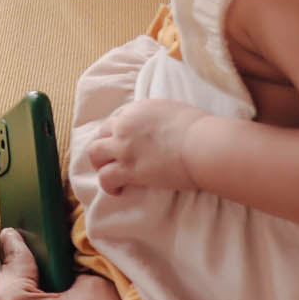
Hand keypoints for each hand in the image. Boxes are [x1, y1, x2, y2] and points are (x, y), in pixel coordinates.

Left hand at [78, 100, 208, 195]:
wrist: (203, 145)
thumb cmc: (201, 130)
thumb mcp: (175, 112)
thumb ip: (159, 118)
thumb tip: (162, 128)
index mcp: (139, 108)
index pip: (119, 119)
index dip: (121, 132)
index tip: (128, 143)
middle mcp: (126, 124)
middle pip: (102, 133)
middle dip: (106, 145)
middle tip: (114, 158)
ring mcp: (124, 147)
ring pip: (95, 154)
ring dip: (100, 164)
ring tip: (109, 174)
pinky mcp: (128, 169)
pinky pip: (105, 177)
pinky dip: (108, 185)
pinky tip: (117, 191)